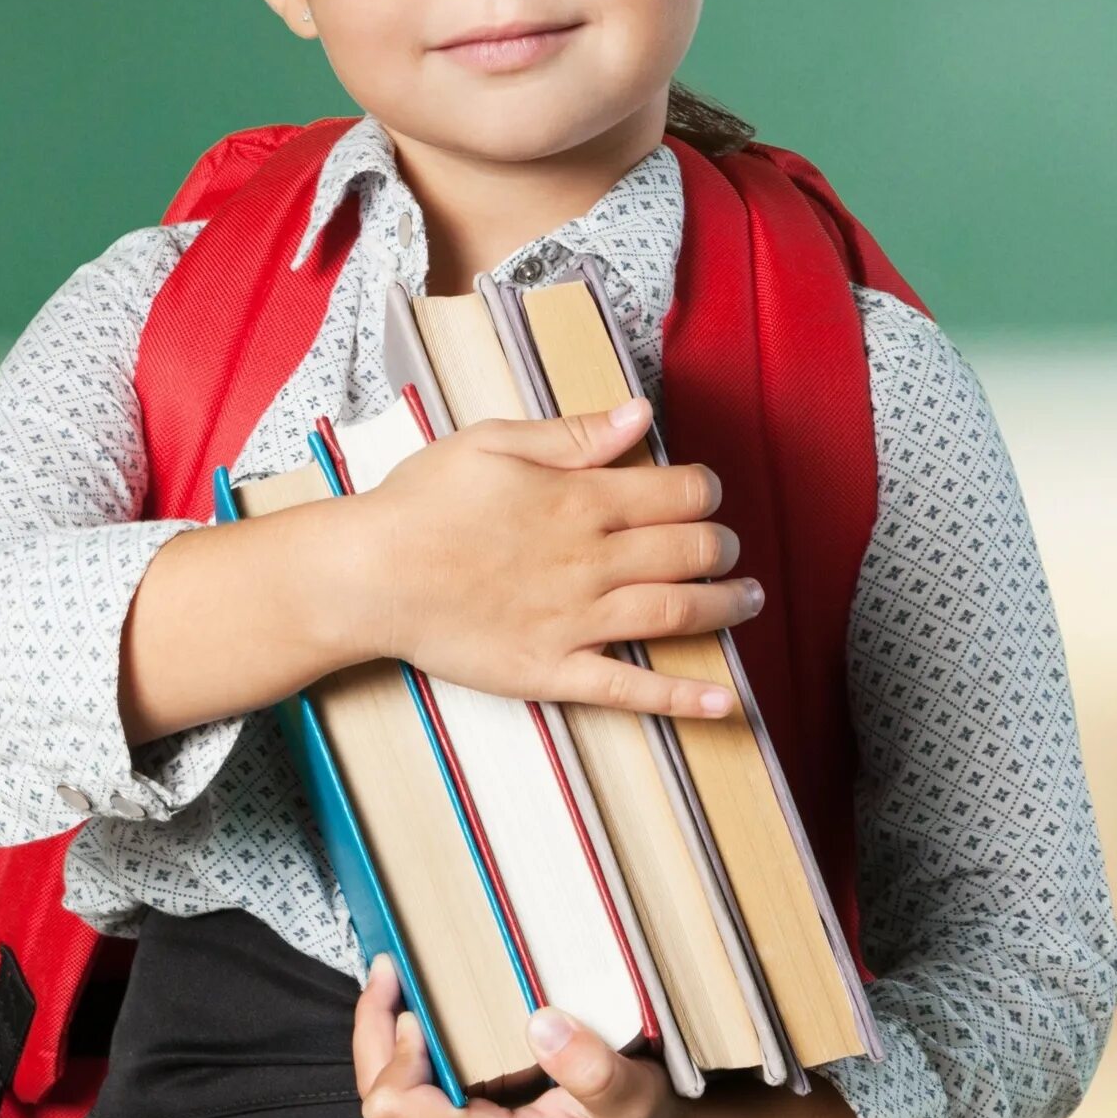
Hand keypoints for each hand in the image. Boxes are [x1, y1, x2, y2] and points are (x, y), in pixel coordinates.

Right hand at [343, 396, 755, 717]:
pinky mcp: (552, 670)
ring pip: (677, 613)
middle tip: (728, 548)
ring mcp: (575, 621)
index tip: (706, 495)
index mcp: (579, 500)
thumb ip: (574, 434)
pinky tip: (727, 701)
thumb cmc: (422, 502)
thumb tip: (641, 415)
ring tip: (749, 600)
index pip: (677, 493)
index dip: (706, 492)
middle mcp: (589, 561)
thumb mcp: (494, 444)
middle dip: (723, 547)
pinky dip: (684, 698)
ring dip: (727, 606)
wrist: (367, 576)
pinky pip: (630, 690)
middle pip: (689, 551)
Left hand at [352, 953, 690, 1117]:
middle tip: (387, 973)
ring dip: (387, 1056)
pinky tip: (420, 1038)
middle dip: (377, 1037)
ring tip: (399, 997)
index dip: (398, 1050)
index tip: (420, 1004)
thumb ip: (590, 1065)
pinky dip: (404, 1078)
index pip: (396, 1106)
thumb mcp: (631, 1093)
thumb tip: (542, 1023)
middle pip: (379, 1108)